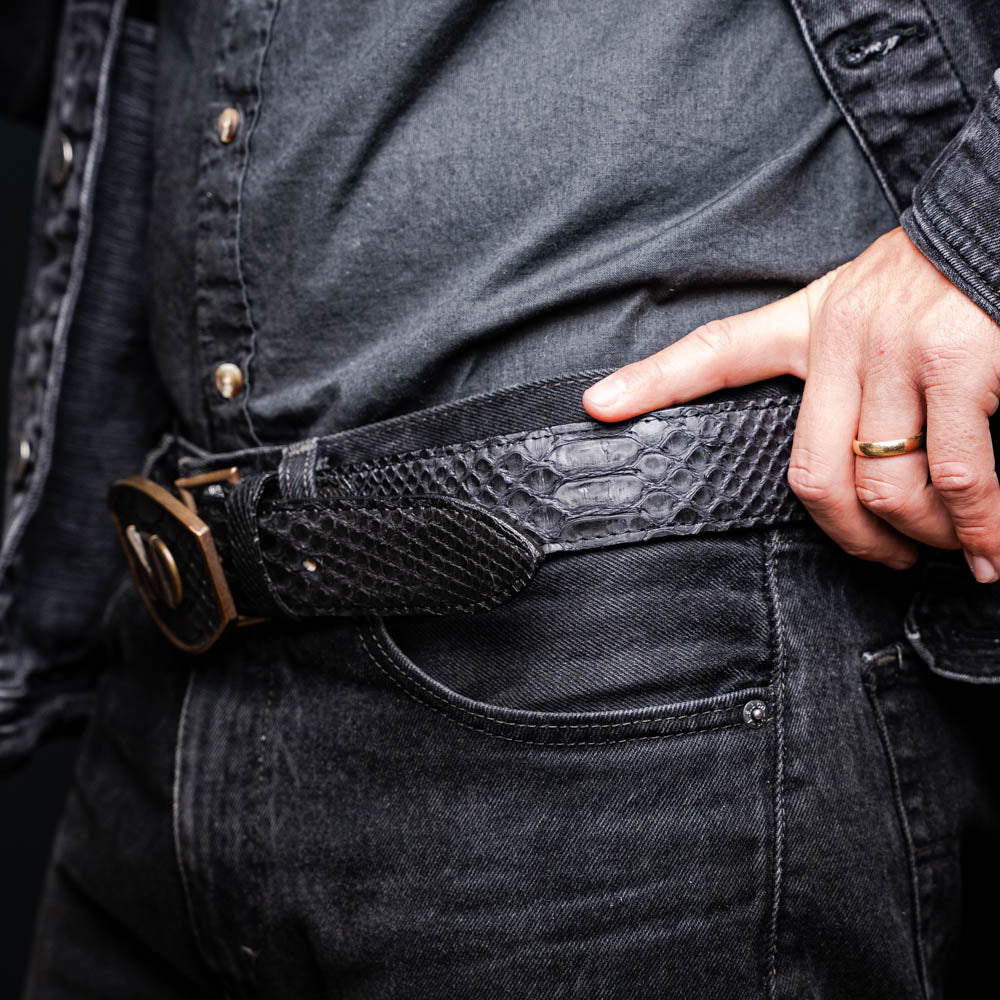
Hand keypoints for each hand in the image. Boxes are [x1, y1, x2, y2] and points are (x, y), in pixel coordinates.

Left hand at [582, 227, 999, 580]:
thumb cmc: (946, 280)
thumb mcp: (864, 303)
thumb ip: (837, 368)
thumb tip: (855, 462)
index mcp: (809, 322)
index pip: (716, 352)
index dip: (653, 382)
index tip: (597, 405)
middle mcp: (842, 335)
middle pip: (812, 474)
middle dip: (854, 537)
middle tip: (886, 557)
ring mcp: (897, 349)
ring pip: (884, 484)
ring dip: (922, 536)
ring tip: (947, 550)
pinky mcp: (958, 361)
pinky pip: (960, 474)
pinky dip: (980, 527)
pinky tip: (989, 550)